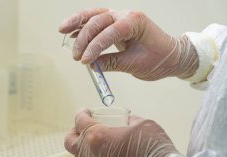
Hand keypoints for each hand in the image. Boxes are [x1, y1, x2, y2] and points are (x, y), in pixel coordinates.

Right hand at [59, 9, 198, 80]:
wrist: (171, 55)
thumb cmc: (158, 59)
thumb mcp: (136, 64)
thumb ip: (112, 63)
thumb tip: (92, 65)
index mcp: (135, 22)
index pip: (110, 32)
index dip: (95, 47)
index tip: (86, 61)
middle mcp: (125, 15)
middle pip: (98, 20)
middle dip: (84, 38)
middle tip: (77, 57)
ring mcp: (119, 17)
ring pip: (94, 15)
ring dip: (77, 22)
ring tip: (62, 30)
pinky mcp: (114, 24)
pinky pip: (95, 21)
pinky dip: (82, 26)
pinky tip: (70, 33)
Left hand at [64, 109, 177, 156]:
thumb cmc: (152, 150)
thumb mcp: (142, 123)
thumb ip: (129, 120)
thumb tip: (127, 121)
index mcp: (97, 136)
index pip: (80, 121)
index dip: (81, 114)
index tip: (85, 112)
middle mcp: (91, 154)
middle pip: (70, 142)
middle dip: (73, 132)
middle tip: (81, 127)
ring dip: (81, 149)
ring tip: (91, 143)